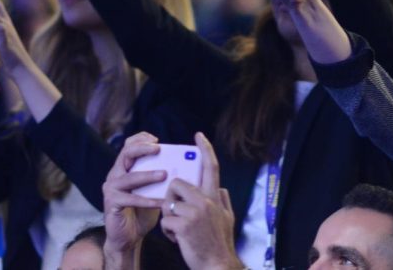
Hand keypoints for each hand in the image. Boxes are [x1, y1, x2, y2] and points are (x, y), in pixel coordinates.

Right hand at [102, 133, 165, 258]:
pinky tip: (159, 202)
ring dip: (147, 175)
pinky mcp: (111, 203)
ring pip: (129, 177)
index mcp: (124, 167)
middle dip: (143, 149)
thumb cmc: (142, 211)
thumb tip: (183, 164)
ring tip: (164, 175)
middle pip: (126, 153)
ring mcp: (111, 188)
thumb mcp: (153, 189)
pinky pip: (130, 199)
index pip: (129, 145)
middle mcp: (115, 174)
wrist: (128, 236)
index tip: (157, 139)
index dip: (141, 139)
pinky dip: (146, 200)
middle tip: (158, 149)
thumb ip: (160, 176)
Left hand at [159, 133, 240, 269]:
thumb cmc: (220, 243)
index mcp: (216, 196)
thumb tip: (221, 188)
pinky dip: (168, 232)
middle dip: (171, 198)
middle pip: (177, 184)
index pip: (211, 167)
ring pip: (168, 203)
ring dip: (169, 217)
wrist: (217, 264)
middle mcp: (206, 200)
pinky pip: (165, 220)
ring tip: (179, 230)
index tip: (198, 135)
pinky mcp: (183, 225)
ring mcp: (195, 212)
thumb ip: (223, 201)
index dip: (205, 149)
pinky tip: (178, 240)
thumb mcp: (227, 218)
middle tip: (177, 213)